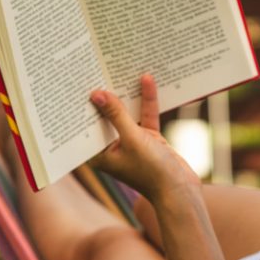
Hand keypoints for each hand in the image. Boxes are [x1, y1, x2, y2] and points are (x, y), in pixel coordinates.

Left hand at [89, 75, 199, 200]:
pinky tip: (147, 80)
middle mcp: (112, 148)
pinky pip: (145, 116)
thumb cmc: (152, 171)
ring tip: (121, 69)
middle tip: (98, 68)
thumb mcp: (133, 139)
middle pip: (106, 116)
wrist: (181, 191)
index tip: (78, 82)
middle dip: (106, 95)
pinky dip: (147, 101)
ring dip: (128, 95)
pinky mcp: (150, 139)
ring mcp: (132, 143)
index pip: (86, 125)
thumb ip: (116, 115)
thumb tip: (97, 94)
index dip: (83, 105)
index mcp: (99, 154)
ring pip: (127, 113)